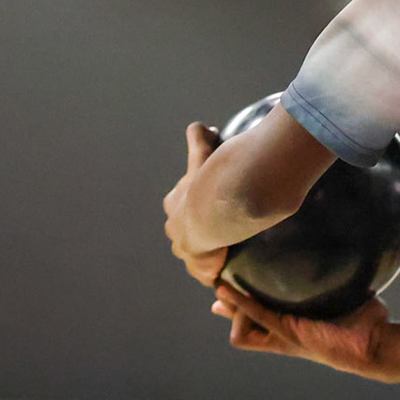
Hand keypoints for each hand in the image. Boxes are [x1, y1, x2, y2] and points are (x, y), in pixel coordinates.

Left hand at [163, 122, 225, 283]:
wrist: (208, 218)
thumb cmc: (204, 186)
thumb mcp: (201, 157)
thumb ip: (198, 141)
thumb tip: (198, 126)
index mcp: (174, 205)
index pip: (178, 203)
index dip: (190, 200)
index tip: (204, 196)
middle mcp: (176, 229)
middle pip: (182, 229)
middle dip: (194, 227)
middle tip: (216, 224)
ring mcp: (186, 250)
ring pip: (193, 251)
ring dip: (205, 250)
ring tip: (224, 250)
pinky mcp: (200, 268)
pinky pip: (207, 273)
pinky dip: (214, 272)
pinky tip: (225, 273)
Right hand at [211, 282, 391, 378]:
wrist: (378, 345)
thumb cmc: (367, 323)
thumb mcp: (341, 299)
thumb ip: (334, 281)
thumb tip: (342, 253)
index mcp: (293, 331)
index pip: (255, 324)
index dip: (238, 308)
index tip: (226, 289)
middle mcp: (284, 337)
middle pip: (242, 329)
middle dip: (229, 309)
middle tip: (220, 286)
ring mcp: (284, 337)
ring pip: (241, 327)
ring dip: (232, 308)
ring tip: (224, 285)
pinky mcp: (289, 334)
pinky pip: (256, 316)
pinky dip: (239, 302)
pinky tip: (225, 288)